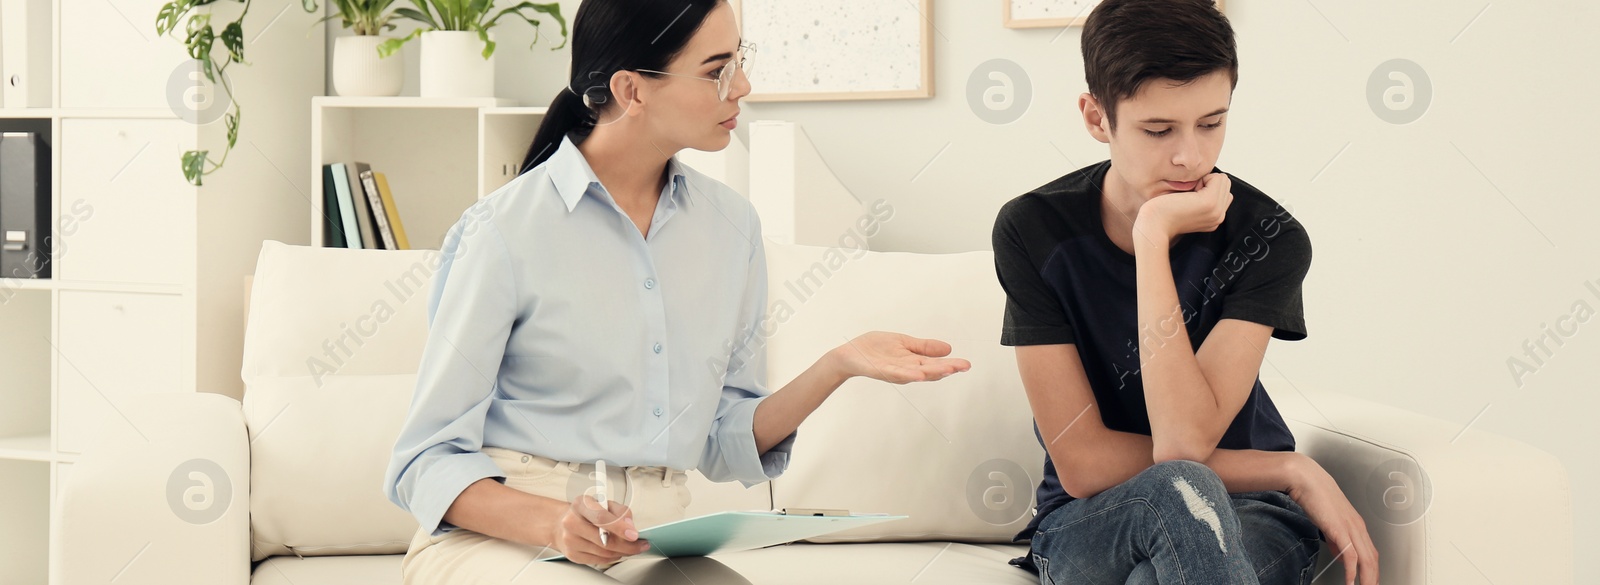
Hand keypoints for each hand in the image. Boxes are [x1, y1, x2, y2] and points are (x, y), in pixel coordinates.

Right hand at [550, 495, 649, 564]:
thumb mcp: (604, 503)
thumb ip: (620, 511)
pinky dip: (612, 557)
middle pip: (604, 540)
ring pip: (603, 552)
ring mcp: (570, 540)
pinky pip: (598, 560)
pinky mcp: (572, 554)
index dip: (619, 527)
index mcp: (581, 504)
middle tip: (640, 544)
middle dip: (627, 545)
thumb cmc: (586, 512)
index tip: (634, 534)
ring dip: (622, 552)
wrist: (563, 523)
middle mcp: (571, 522)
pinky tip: (617, 551)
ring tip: (631, 548)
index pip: (601, 517)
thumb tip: (630, 525)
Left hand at [831, 331, 971, 383]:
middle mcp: (907, 370)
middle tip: (963, 366)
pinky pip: (897, 373)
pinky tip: (920, 374)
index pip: (935, 364)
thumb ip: (924, 347)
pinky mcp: (882, 371)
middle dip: (947, 368)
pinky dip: (909, 374)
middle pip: (930, 371)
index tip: (966, 364)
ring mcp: (895, 372)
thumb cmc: (875, 349)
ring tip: (949, 370)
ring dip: (933, 372)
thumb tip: (948, 348)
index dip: (951, 364)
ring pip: (917, 373)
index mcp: (913, 362)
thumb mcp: (904, 343)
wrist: (850, 354)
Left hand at [1134, 172, 1232, 242]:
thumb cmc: (1163, 212)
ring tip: (1187, 195)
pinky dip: (1202, 178)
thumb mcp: (1187, 204)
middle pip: (1225, 184)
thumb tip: (1212, 177)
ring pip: (1223, 180)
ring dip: (1204, 180)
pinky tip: (1187, 194)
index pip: (1224, 192)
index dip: (1206, 187)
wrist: (1152, 226)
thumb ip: (1202, 196)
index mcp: (1214, 218)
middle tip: (1187, 196)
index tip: (1188, 198)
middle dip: (1207, 182)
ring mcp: (1217, 211)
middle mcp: (1219, 216)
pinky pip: (1218, 178)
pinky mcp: (1210, 202)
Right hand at [1287, 456, 1379, 584]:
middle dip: (1373, 579)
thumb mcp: (1329, 520)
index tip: (1369, 581)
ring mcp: (1351, 528)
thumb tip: (1340, 554)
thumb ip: (1336, 539)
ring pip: (1367, 561)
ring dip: (1367, 579)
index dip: (1373, 570)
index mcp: (1356, 525)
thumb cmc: (1315, 495)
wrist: (1306, 479)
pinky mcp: (1340, 530)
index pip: (1371, 553)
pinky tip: (1350, 582)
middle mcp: (1358, 527)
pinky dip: (1351, 572)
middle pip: (1373, 560)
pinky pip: (1351, 556)